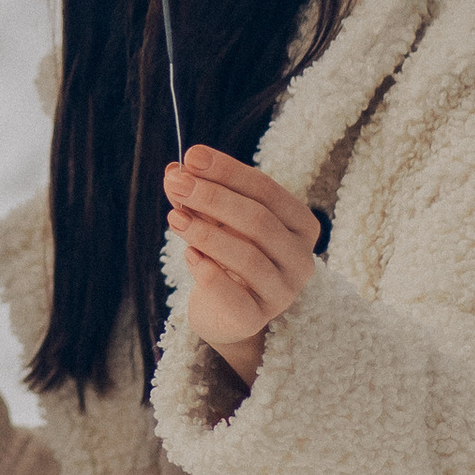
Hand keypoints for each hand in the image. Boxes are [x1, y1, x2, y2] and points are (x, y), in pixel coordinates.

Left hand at [164, 146, 321, 384]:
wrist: (226, 312)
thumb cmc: (228, 254)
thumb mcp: (215, 219)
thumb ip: (198, 197)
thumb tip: (174, 172)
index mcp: (300, 224)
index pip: (266, 190)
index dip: (228, 171)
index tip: (191, 156)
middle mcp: (300, 258)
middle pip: (259, 220)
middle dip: (213, 197)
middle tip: (176, 183)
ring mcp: (283, 291)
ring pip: (248, 257)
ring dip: (206, 233)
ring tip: (174, 217)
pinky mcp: (258, 318)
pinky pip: (234, 297)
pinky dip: (209, 273)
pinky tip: (189, 255)